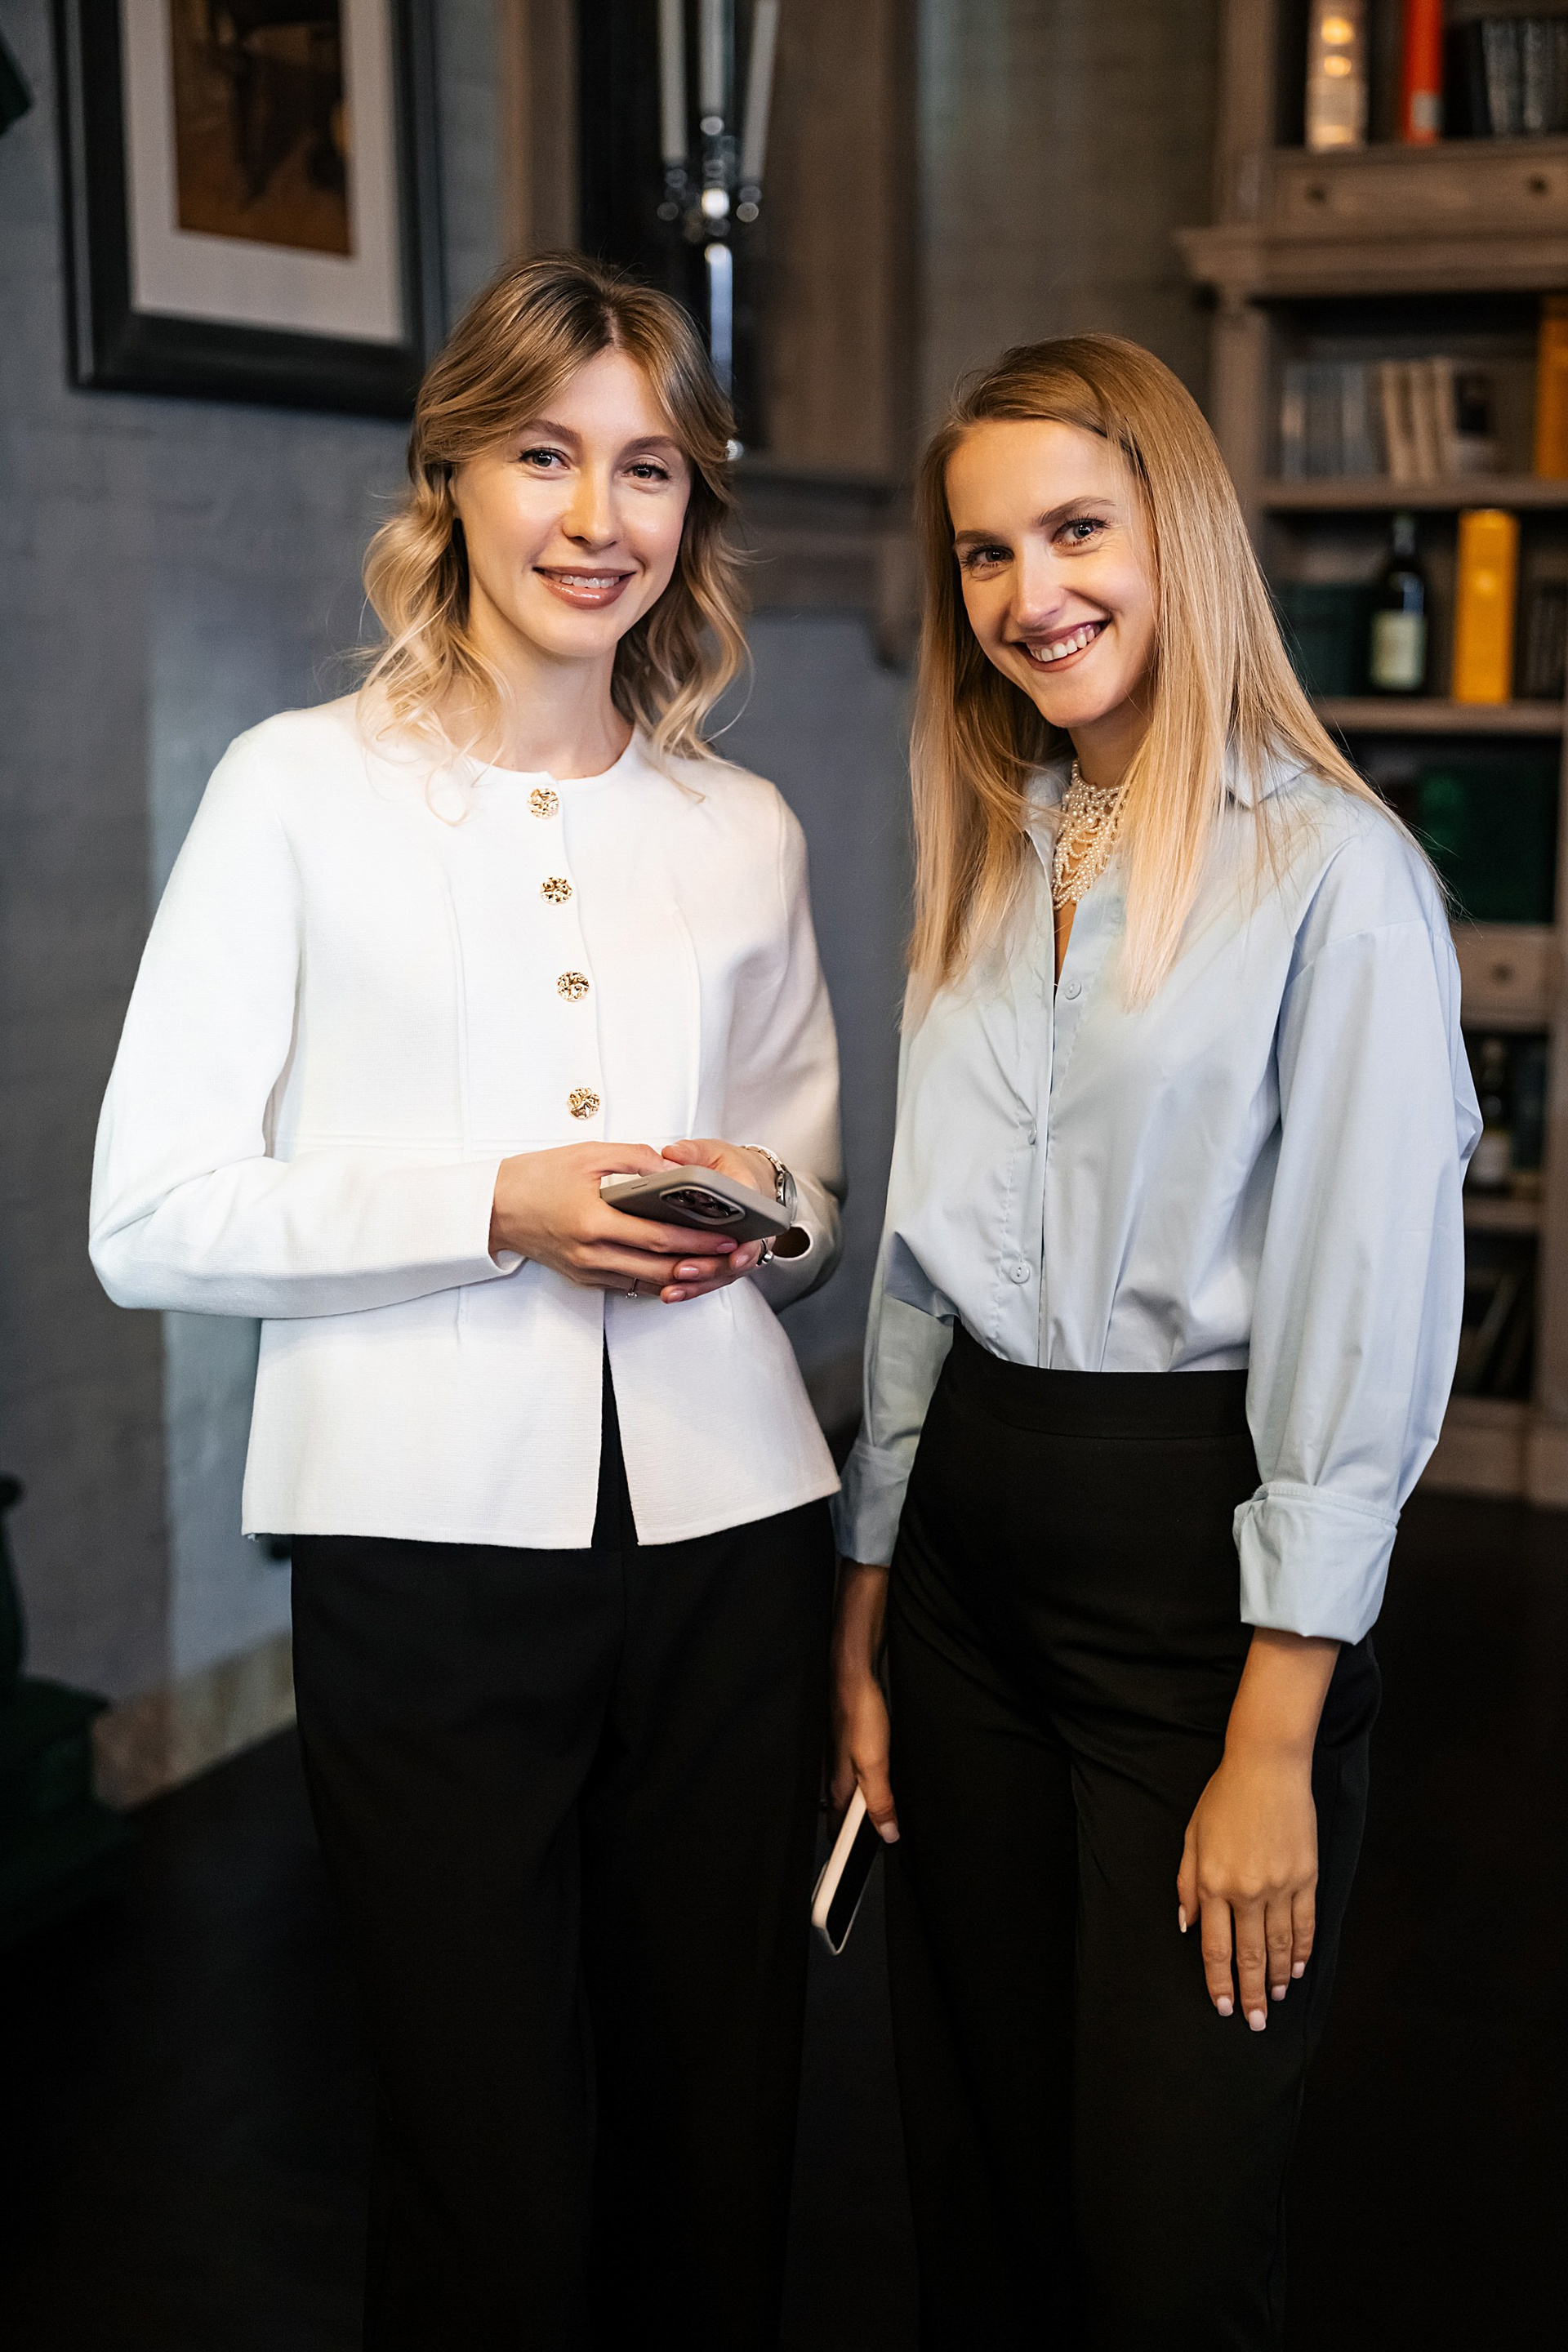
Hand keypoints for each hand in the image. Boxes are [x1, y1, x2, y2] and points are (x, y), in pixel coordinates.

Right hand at [489, 1141, 741, 1300]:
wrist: (492, 1208)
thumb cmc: (535, 1178)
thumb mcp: (586, 1155)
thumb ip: (634, 1159)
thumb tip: (672, 1168)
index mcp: (594, 1222)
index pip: (659, 1238)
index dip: (696, 1240)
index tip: (724, 1236)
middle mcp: (592, 1254)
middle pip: (659, 1269)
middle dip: (699, 1264)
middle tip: (729, 1255)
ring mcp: (587, 1270)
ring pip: (646, 1282)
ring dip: (680, 1276)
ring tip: (710, 1262)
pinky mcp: (582, 1277)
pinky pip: (627, 1283)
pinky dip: (654, 1279)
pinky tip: (675, 1268)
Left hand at [655, 1137, 777, 1301]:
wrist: (751, 1183)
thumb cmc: (733, 1169)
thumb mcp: (714, 1152)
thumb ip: (693, 1152)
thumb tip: (671, 1155)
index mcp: (752, 1199)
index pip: (756, 1224)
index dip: (747, 1243)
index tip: (735, 1253)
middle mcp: (753, 1230)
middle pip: (737, 1258)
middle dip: (711, 1268)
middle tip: (684, 1270)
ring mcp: (740, 1249)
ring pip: (724, 1274)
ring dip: (699, 1284)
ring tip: (673, 1289)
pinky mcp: (726, 1261)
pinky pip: (713, 1279)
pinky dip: (693, 1288)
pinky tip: (671, 1292)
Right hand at [829, 1561, 898, 1841]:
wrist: (854, 1672)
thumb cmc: (861, 1714)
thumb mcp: (874, 1762)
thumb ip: (878, 1800)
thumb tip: (888, 1834)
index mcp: (837, 1784)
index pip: (835, 1828)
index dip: (844, 1851)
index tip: (852, 1871)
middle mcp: (836, 1774)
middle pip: (841, 1812)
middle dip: (852, 1832)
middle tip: (874, 1849)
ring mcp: (842, 1757)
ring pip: (850, 1793)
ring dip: (862, 1809)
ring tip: (880, 1824)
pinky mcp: (851, 1743)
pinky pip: (858, 1774)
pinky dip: (867, 1787)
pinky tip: (880, 1786)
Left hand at [1176, 1627, 1338, 2029]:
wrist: (1266, 1767)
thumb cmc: (1224, 1798)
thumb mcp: (1192, 1837)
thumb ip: (1186, 1883)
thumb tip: (1184, 1925)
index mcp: (1213, 1882)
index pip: (1214, 1945)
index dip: (1219, 1980)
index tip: (1223, 2006)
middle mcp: (1246, 1890)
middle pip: (1250, 1955)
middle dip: (1251, 1994)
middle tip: (1254, 2023)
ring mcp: (1280, 1885)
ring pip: (1280, 1945)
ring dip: (1278, 1977)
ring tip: (1277, 1999)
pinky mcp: (1306, 1876)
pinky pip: (1305, 1924)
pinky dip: (1302, 1950)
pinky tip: (1299, 1968)